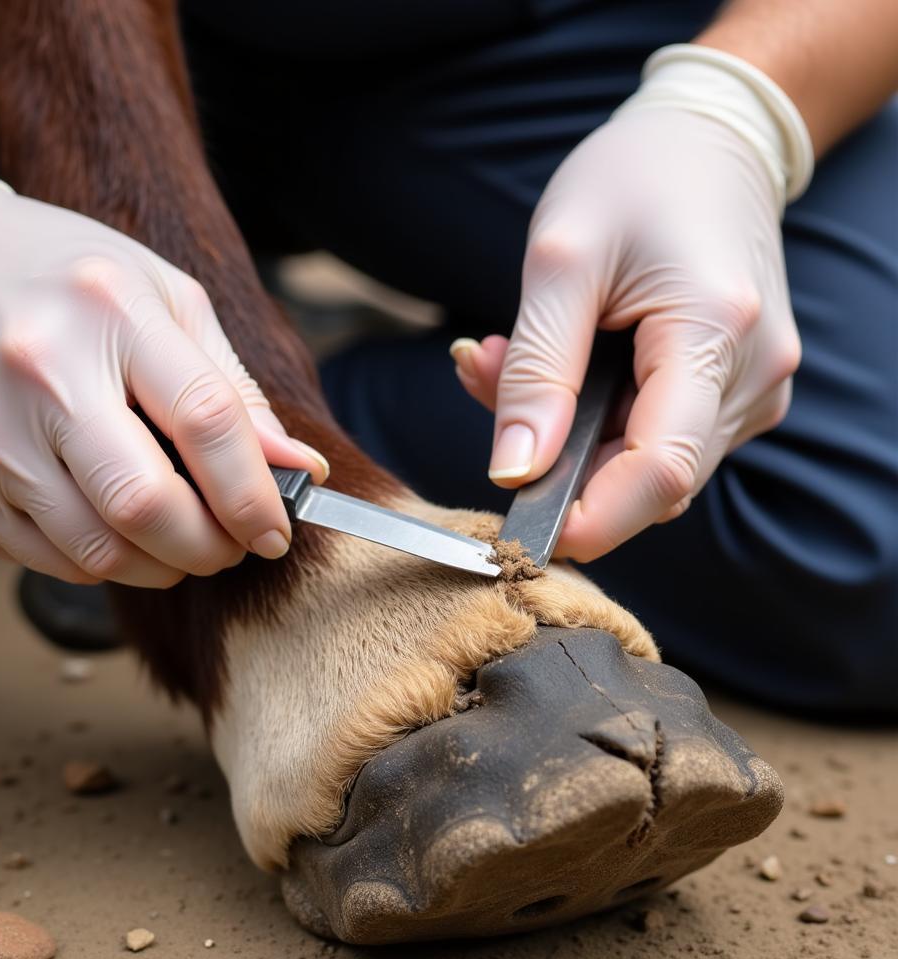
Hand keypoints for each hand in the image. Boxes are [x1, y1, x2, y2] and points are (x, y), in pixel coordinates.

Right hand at [0, 144, 326, 586]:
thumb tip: (300, 471)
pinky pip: (50, 563)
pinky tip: (110, 525)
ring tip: (176, 537)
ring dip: (161, 564)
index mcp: (110, 312)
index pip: (205, 423)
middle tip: (230, 545)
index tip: (275, 533)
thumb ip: (233, 389)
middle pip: (147, 507)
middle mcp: (38, 374)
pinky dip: (101, 561)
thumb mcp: (165, 301)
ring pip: (100, 553)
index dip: (254, 495)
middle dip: (210, 548)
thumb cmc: (68, 283)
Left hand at [451, 59, 804, 561]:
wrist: (711, 140)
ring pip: (650, 464)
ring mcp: (753, 388)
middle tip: (492, 383)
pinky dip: (601, 421)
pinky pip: (661, 436)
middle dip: (563, 463)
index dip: (591, 519)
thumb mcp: (560, 261)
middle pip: (651, 479)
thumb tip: (514, 471)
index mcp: (716, 333)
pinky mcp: (736, 390)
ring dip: (575, 436)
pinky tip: (569, 364)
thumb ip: (536, 372)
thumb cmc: (634, 179)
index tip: (523, 529)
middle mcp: (753, 376)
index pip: (660, 472)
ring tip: (519, 358)